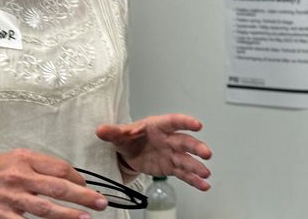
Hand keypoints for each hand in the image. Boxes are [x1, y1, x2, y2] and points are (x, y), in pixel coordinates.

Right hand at [0, 149, 106, 218]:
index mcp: (24, 159)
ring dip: (69, 215)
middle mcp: (19, 176)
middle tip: (101, 202)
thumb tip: (64, 176)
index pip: (60, 168)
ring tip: (86, 218)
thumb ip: (36, 166)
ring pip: (47, 208)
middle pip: (59, 186)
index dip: (79, 178)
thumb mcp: (11, 160)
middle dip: (84, 196)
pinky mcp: (0, 215)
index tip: (88, 186)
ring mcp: (10, 197)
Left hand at [96, 114, 212, 190]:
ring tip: (206, 174)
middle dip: (196, 147)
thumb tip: (101, 130)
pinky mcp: (171, 167)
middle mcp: (169, 140)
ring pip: (187, 159)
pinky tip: (203, 185)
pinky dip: (194, 180)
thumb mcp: (119, 135)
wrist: (128, 153)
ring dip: (197, 166)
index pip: (173, 122)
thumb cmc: (129, 138)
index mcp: (158, 127)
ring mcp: (171, 154)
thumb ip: (113, 132)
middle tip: (205, 153)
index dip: (186, 122)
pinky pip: (184, 174)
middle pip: (185, 142)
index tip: (197, 125)